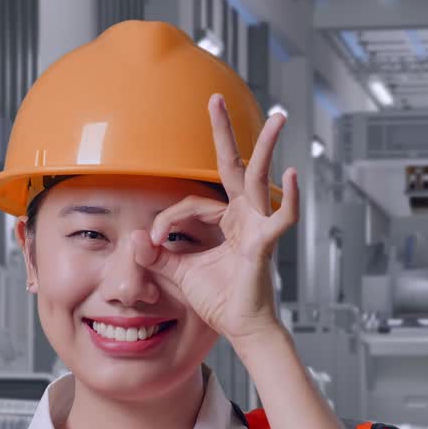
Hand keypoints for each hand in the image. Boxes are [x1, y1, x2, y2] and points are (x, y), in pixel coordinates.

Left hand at [131, 93, 299, 343]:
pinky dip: (287, 198)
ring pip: (258, 179)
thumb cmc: (220, 301)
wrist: (241, 328)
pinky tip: (291, 176)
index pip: (191, 203)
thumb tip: (136, 237)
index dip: (168, 218)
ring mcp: (256, 227)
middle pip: (232, 166)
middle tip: (215, 100)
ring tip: (279, 118)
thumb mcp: (180, 273)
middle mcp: (243, 217)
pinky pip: (279, 218)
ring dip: (266, 147)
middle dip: (224, 132)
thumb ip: (158, 255)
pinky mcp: (264, 245)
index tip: (155, 240)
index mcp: (225, 221)